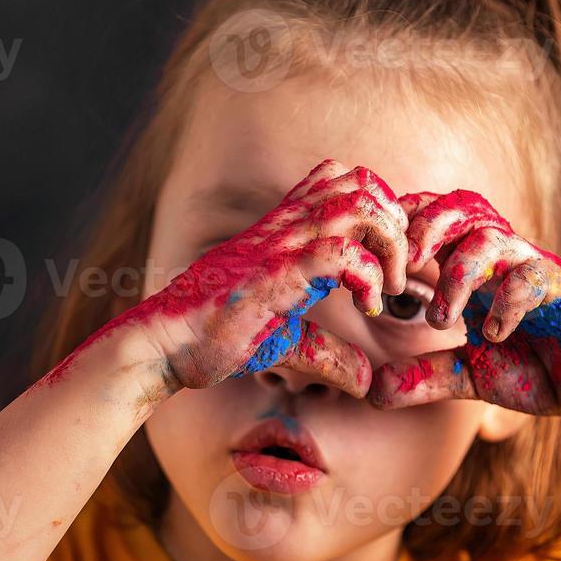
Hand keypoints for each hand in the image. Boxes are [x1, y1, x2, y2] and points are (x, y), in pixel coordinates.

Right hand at [112, 160, 410, 397]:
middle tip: (396, 272)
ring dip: (390, 244)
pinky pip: (341, 253)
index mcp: (286, 230)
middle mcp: (286, 227)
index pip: (342, 178)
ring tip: (386, 286)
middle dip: (396, 222)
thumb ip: (329, 352)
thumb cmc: (214, 339)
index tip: (387, 261)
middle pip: (360, 180)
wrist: (164, 344)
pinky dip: (369, 278)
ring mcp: (281, 245)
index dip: (380, 209)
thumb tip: (366, 381)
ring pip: (358, 204)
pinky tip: (367, 306)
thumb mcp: (287, 342)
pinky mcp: (277, 274)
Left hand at [367, 189, 560, 438]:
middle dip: (423, 230)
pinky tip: (493, 336)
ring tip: (443, 320)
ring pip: (490, 237)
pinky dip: (505, 303)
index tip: (371, 271)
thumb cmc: (540, 370)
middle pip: (460, 206)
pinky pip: (532, 277)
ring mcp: (536, 269)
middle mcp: (504, 259)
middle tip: (398, 274)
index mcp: (475, 268)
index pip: (434, 220)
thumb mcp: (471, 377)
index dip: (400, 230)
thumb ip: (425, 378)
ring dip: (456, 273)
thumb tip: (372, 391)